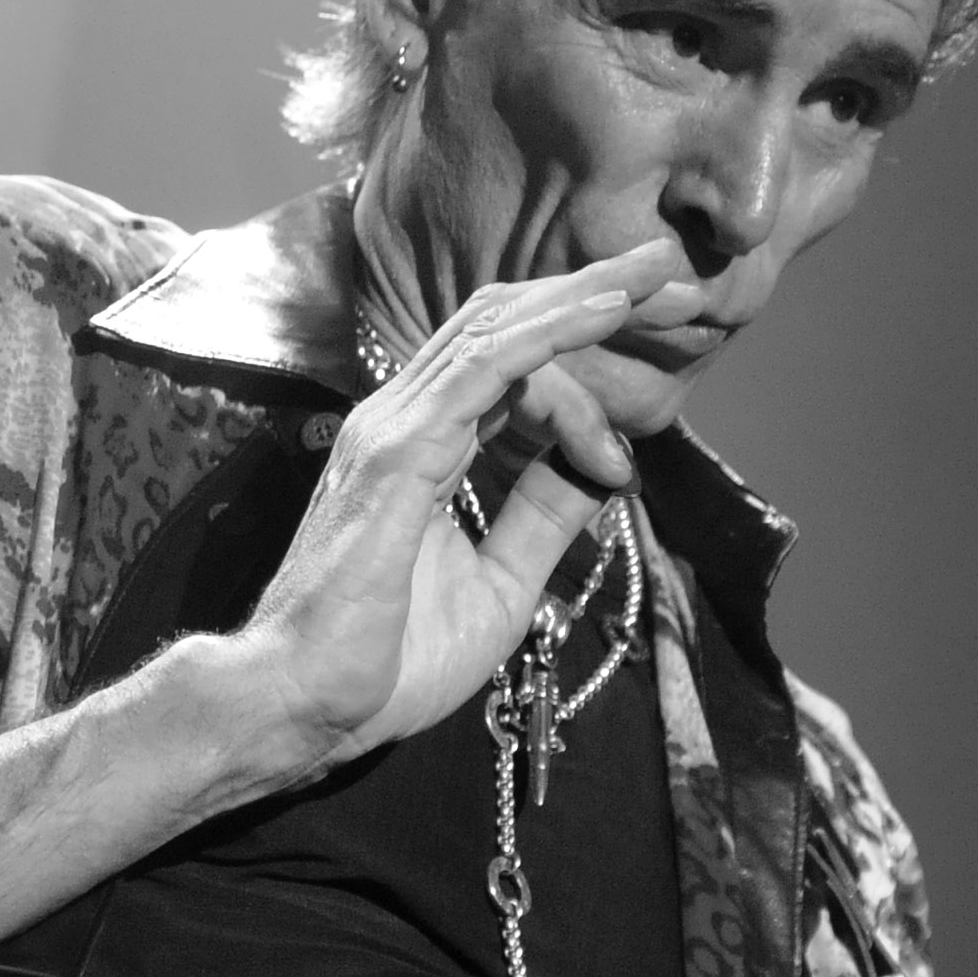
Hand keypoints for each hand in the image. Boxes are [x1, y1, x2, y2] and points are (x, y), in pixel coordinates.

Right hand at [210, 239, 705, 780]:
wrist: (308, 704)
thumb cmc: (385, 660)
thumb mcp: (498, 584)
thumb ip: (542, 520)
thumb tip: (599, 473)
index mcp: (422, 447)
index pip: (508, 370)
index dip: (581, 385)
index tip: (633, 453)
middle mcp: (403, 420)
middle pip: (504, 325)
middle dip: (590, 293)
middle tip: (669, 271)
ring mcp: (394, 428)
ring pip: (499, 331)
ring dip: (583, 297)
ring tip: (656, 275)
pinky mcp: (399, 451)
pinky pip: (485, 368)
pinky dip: (550, 334)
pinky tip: (604, 312)